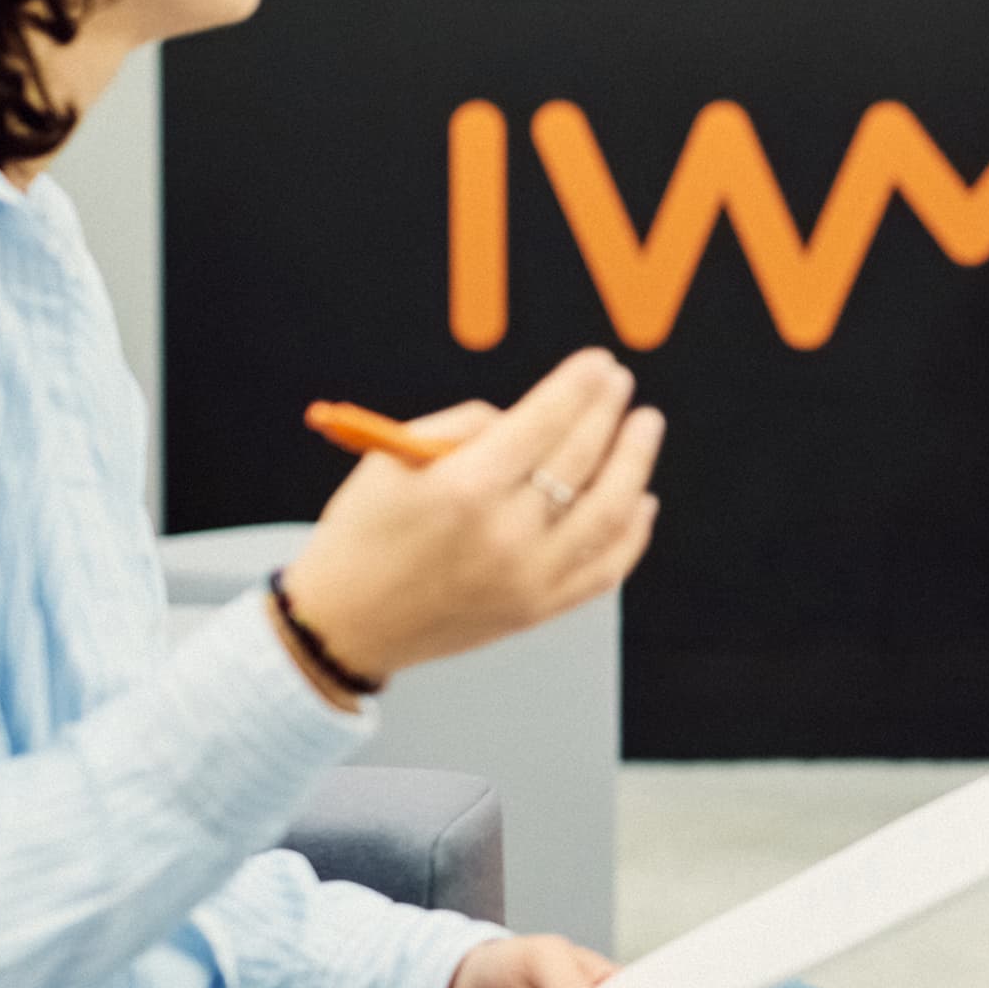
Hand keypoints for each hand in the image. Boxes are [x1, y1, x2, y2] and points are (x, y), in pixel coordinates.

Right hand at [279, 349, 664, 681]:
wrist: (344, 624)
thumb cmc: (364, 531)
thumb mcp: (393, 459)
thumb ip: (468, 426)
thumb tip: (533, 415)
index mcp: (464, 489)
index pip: (543, 422)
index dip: (578, 387)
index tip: (600, 363)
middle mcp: (504, 535)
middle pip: (579, 459)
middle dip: (607, 412)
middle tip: (621, 384)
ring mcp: (527, 577)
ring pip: (609, 512)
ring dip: (635, 463)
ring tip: (644, 427)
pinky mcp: (538, 610)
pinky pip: (604, 568)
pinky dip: (632, 533)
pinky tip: (642, 501)